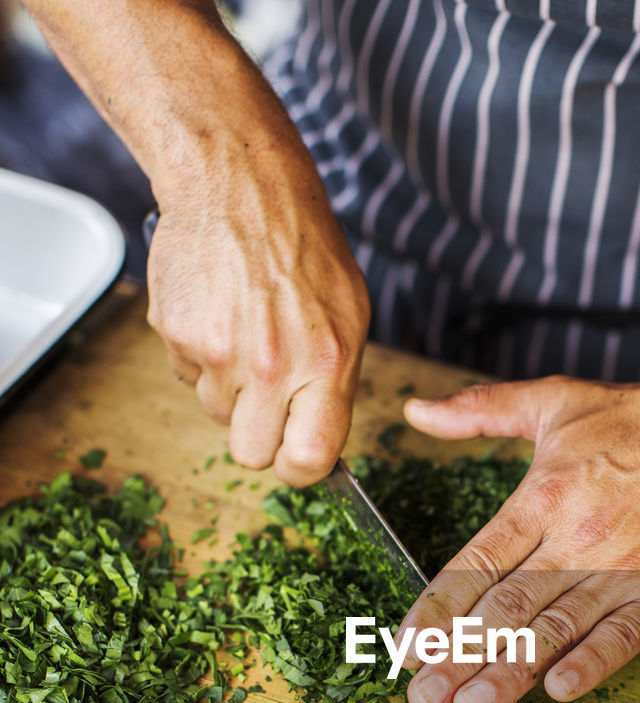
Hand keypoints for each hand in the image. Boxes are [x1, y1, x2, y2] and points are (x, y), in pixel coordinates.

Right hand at [147, 126, 369, 485]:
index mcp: (326, 362)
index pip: (310, 459)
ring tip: (245, 333)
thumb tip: (318, 442)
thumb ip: (334, 385)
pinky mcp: (177, 335)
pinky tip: (218, 314)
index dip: (300, 468)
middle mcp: (272, 364)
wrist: (238, 184)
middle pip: (251, 454)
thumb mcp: (348, 316)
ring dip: (229, 388)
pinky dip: (201, 356)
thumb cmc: (303, 247)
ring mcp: (219, 352)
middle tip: (266, 396)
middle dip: (257, 435)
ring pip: (217, 415)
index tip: (297, 456)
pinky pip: (188, 377)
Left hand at [399, 375, 639, 702]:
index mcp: (541, 497)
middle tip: (422, 698)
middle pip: (505, 608)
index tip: (405, 647)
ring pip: (555, 629)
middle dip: (458, 657)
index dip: (437, 609)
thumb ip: (480, 410)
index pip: (476, 563)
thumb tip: (415, 410)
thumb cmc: (639, 421)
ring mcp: (623, 571)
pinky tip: (560, 690)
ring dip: (510, 672)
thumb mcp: (554, 400)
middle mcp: (576, 539)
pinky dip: (594, 662)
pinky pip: (624, 636)